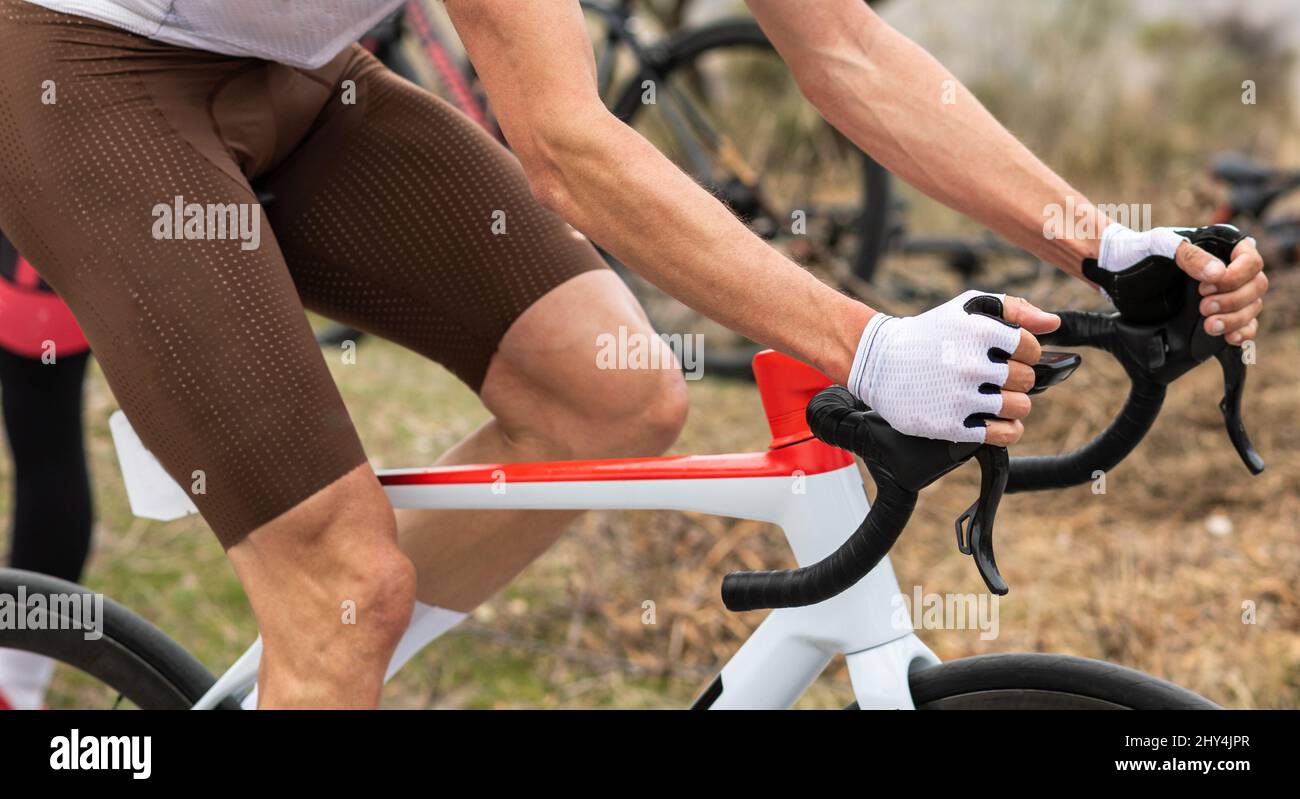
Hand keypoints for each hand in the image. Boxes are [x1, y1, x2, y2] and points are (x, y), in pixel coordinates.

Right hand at [848, 290, 1060, 445]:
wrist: (879, 362)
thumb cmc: (930, 333)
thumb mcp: (968, 306)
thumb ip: (1014, 308)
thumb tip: (1053, 323)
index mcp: (979, 331)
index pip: (1032, 348)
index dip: (1024, 352)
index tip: (1008, 355)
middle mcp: (971, 364)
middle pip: (1027, 380)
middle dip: (1016, 378)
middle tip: (995, 377)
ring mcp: (961, 397)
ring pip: (1020, 407)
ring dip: (1012, 404)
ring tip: (994, 397)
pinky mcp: (951, 425)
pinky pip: (1003, 434)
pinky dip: (1007, 429)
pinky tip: (995, 420)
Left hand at [1097, 223, 1266, 342]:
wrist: (1115, 273)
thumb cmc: (1137, 252)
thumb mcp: (1160, 245)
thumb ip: (1189, 256)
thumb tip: (1219, 273)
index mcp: (1220, 248)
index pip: (1251, 261)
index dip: (1236, 276)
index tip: (1206, 287)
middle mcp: (1227, 271)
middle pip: (1256, 287)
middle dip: (1234, 301)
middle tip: (1203, 308)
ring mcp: (1222, 294)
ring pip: (1251, 308)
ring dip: (1236, 320)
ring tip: (1209, 326)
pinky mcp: (1215, 316)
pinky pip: (1243, 326)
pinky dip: (1242, 333)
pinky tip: (1229, 338)